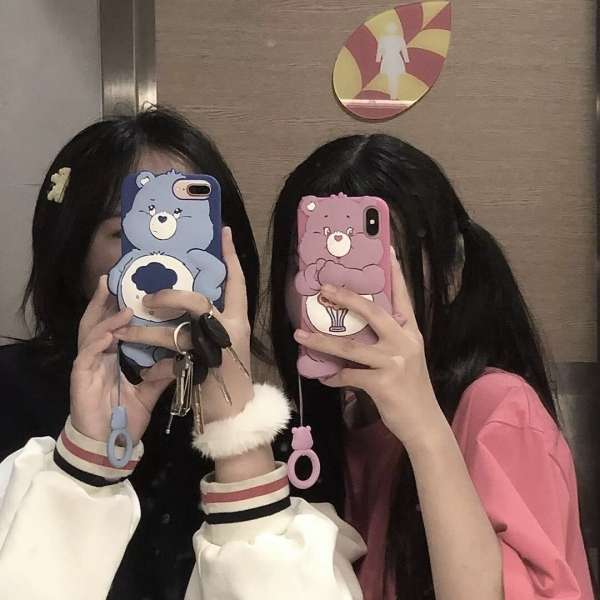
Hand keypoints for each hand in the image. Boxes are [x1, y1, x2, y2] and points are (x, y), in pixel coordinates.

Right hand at [70, 277, 174, 443]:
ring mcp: (87, 367)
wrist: (107, 448)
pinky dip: (98, 341)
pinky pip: (87, 355)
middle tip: (110, 279)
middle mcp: (97, 358)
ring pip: (90, 333)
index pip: (113, 326)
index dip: (116, 308)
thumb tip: (183, 358)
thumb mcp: (148, 393)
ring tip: (115, 299)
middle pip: (96, 322)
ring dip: (104, 316)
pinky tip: (110, 333)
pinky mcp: (81, 378)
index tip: (129, 289)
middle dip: (102, 301)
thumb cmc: (123, 420)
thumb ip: (162, 374)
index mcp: (111, 359)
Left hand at [114, 227, 252, 423]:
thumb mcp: (226, 341)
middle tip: (147, 298)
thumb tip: (188, 297)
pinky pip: (170, 359)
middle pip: (196, 301)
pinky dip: (152, 362)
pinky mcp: (201, 370)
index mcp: (238, 319)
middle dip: (167, 297)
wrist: (234, 413)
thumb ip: (211, 320)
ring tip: (124, 332)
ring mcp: (216, 350)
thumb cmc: (228, 374)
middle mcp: (230, 330)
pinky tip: (138, 363)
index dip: (230, 257)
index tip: (223, 232)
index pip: (237, 282)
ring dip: (144, 332)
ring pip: (175, 332)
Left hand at [293, 250, 445, 449]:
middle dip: (345, 297)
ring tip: (300, 336)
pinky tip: (323, 378)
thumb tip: (356, 330)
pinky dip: (333, 377)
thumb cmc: (412, 389)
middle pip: (372, 312)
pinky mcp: (382, 383)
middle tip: (323, 288)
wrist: (424, 423)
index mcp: (410, 333)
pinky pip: (348, 376)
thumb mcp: (407, 357)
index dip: (395, 273)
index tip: (386, 249)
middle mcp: (404, 342)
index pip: (403, 297)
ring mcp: (394, 362)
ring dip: (321, 342)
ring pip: (350, 346)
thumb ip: (388, 341)